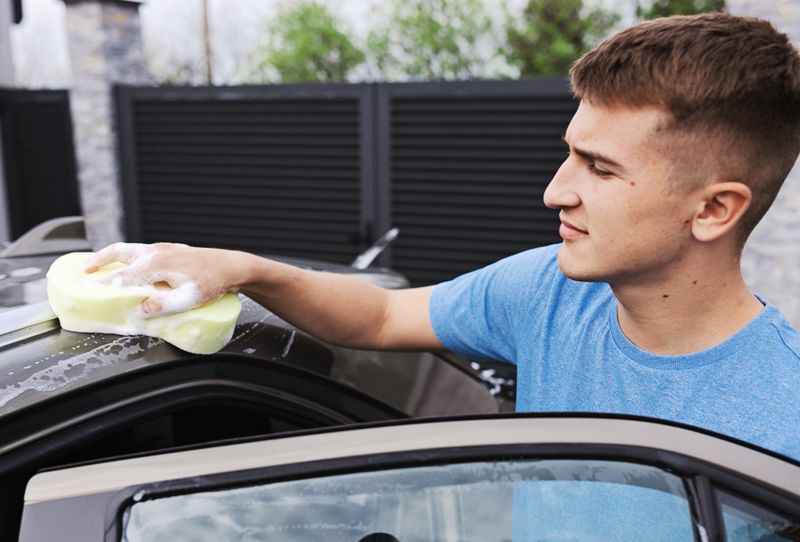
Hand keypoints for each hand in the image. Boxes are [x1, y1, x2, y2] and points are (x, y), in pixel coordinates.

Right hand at [83, 242, 237, 316]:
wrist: (231, 266)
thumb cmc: (212, 282)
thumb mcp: (189, 299)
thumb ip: (163, 305)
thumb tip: (139, 309)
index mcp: (155, 265)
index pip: (121, 276)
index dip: (103, 284)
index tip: (86, 289)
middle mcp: (155, 252)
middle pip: (118, 253)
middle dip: (98, 260)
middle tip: (83, 270)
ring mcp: (163, 248)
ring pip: (129, 249)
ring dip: (111, 256)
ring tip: (99, 264)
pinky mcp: (170, 249)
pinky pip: (141, 250)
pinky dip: (127, 256)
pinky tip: (129, 264)